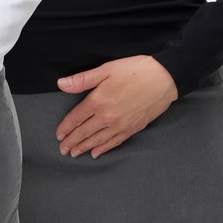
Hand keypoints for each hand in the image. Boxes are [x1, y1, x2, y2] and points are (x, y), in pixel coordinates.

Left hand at [55, 56, 177, 158]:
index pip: (77, 117)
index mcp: (98, 100)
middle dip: (72, 141)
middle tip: (63, 149)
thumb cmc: (134, 70)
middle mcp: (107, 116)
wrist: (163, 78)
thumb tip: (61, 84)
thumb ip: (82, 79)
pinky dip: (104, 149)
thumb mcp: (106, 69)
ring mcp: (121, 124)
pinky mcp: (133, 128)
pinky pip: (114, 142)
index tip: (58, 134)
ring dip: (84, 147)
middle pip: (85, 132)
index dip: (66, 127)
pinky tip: (96, 153)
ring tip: (75, 153)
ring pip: (98, 140)